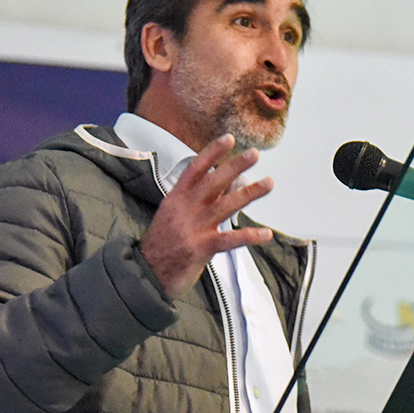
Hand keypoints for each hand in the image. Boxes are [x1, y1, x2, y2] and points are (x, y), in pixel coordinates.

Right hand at [139, 134, 274, 298]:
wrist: (145, 272)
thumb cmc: (162, 245)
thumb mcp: (174, 216)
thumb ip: (200, 201)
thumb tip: (228, 185)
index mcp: (176, 199)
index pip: (195, 169)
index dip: (212, 153)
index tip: (229, 139)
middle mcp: (185, 209)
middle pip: (213, 182)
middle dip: (234, 166)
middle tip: (254, 154)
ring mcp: (194, 228)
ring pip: (226, 205)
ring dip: (249, 193)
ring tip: (268, 183)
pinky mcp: (201, 248)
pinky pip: (230, 240)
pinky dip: (249, 236)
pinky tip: (265, 234)